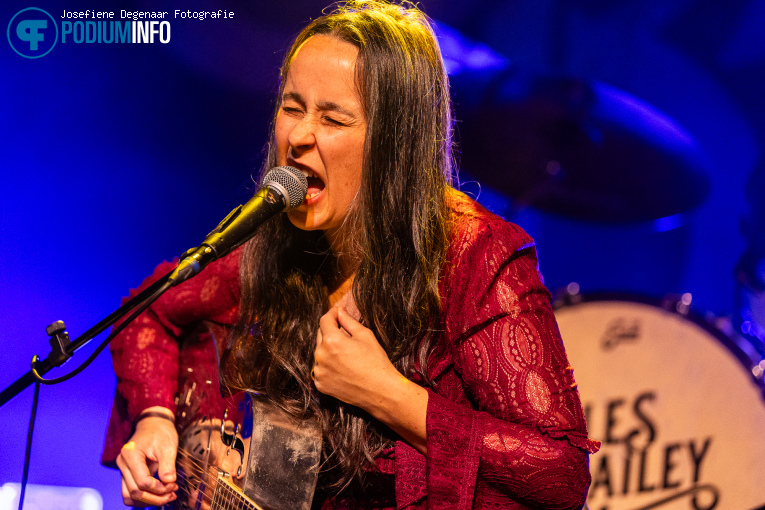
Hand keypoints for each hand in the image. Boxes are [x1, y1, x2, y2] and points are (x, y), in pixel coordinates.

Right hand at [115, 407, 177, 505]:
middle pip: (135, 492)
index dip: (159, 488)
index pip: (142, 482)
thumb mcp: (168, 446)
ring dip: (148, 501)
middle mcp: (122, 464)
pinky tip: (158, 494)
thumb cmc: (160, 432)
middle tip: (172, 493)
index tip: (173, 486)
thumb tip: (169, 482)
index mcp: (130, 455)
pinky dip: (143, 497)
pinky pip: (130, 493)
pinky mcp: (127, 474)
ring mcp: (123, 470)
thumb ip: (168, 465)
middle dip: (155, 497)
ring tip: (167, 496)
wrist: (153, 424)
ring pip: (130, 497)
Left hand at [313, 307, 428, 452]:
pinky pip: (321, 369)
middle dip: (331, 331)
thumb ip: (349, 321)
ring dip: (329, 350)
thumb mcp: (365, 335)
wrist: (380, 391)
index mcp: (331, 340)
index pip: (325, 320)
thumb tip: (340, 311)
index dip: (332, 314)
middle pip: (320, 336)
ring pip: (320, 353)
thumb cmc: (376, 361)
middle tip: (346, 334)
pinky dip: (328, 366)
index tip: (338, 312)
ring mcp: (319, 372)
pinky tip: (343, 368)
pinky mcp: (320, 385)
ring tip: (346, 355)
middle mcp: (320, 355)